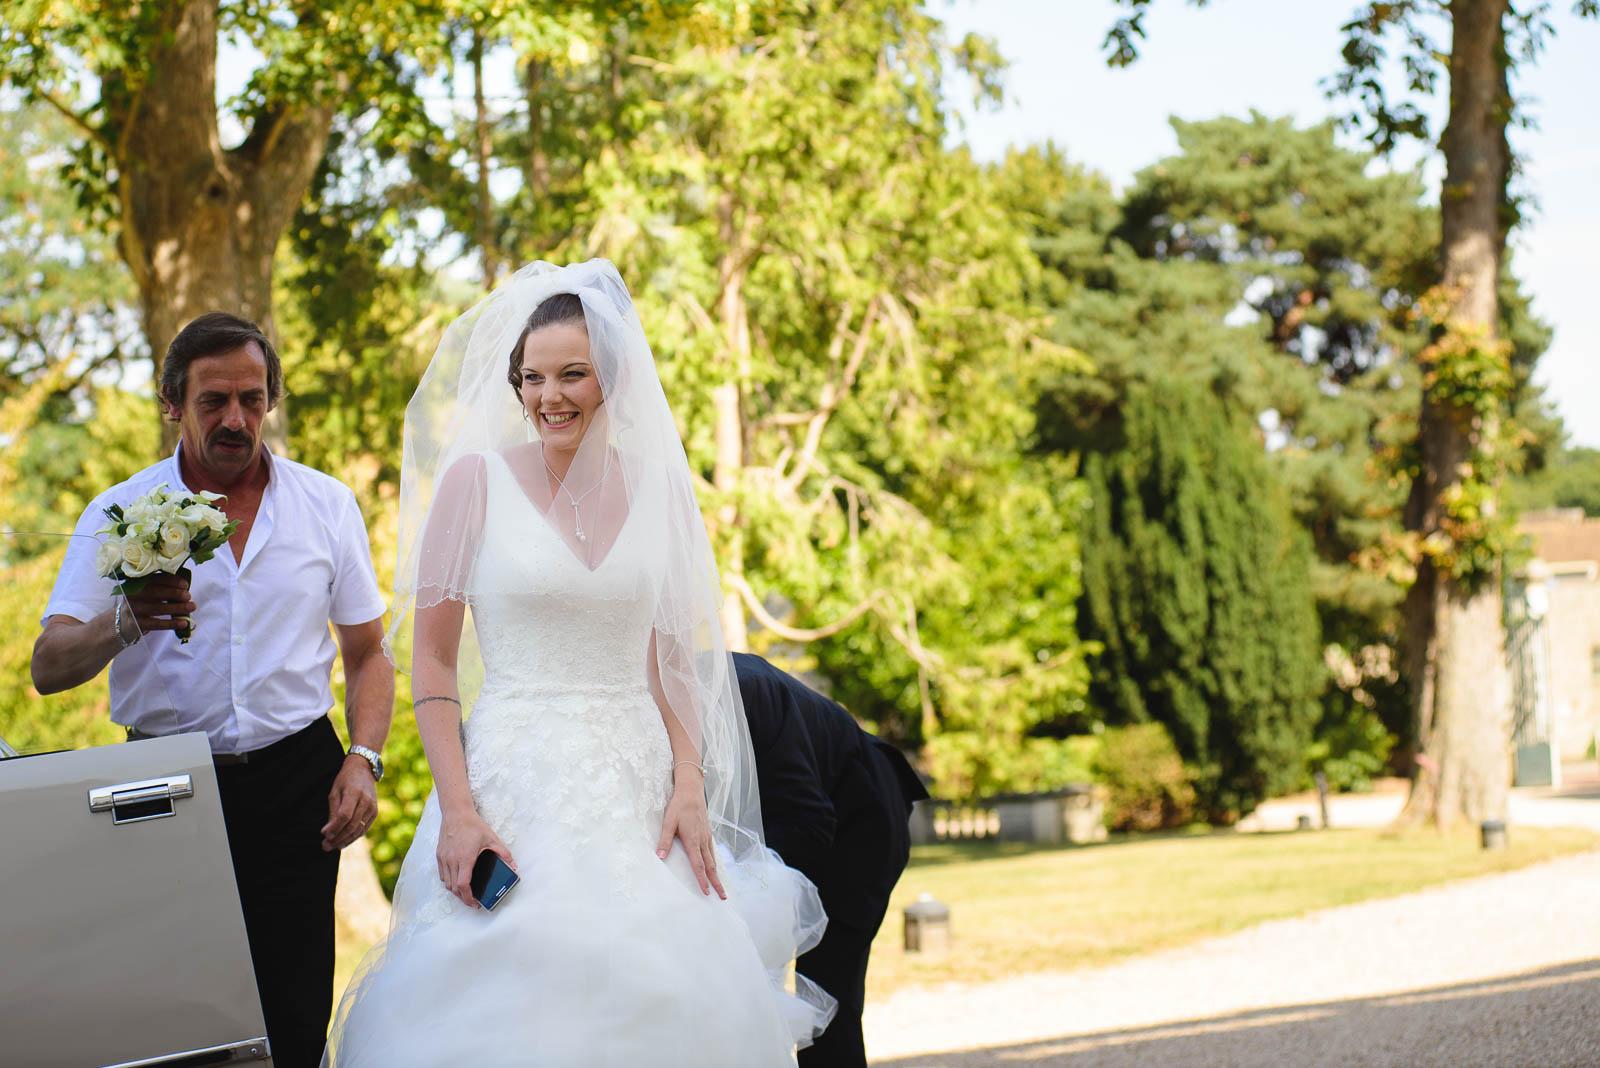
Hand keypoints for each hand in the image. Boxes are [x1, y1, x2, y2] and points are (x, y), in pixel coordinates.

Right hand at [122, 573, 194, 637]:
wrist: (122, 623)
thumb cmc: (143, 604)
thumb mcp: (148, 593)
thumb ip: (163, 587)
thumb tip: (185, 587)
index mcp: (137, 584)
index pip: (155, 579)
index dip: (172, 580)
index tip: (185, 585)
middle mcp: (133, 595)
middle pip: (155, 592)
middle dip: (175, 593)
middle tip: (189, 596)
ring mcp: (133, 610)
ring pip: (157, 608)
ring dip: (177, 607)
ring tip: (192, 607)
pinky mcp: (135, 624)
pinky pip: (156, 624)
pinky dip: (171, 623)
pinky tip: (184, 623)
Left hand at [321, 755, 378, 851]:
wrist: (363, 770)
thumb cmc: (345, 780)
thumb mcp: (335, 792)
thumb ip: (333, 812)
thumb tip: (327, 832)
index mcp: (355, 793)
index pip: (345, 815)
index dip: (334, 827)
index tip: (323, 835)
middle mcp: (366, 801)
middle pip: (352, 825)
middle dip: (338, 838)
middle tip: (325, 846)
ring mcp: (372, 807)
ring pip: (358, 830)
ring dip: (345, 840)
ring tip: (332, 846)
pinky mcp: (375, 812)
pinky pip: (364, 829)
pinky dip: (353, 837)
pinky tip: (343, 842)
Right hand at [437, 808, 514, 908]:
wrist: (456, 813)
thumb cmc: (473, 825)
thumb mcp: (491, 838)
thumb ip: (503, 853)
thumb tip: (514, 865)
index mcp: (465, 858)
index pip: (463, 885)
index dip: (469, 898)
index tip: (475, 903)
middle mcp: (452, 860)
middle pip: (454, 888)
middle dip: (464, 898)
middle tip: (473, 901)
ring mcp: (444, 858)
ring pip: (447, 883)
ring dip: (456, 891)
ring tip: (466, 892)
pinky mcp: (439, 855)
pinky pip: (442, 875)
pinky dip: (449, 881)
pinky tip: (457, 880)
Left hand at [655, 768, 724, 899]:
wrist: (691, 791)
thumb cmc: (679, 806)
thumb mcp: (668, 821)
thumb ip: (665, 840)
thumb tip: (660, 856)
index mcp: (693, 840)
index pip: (699, 865)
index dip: (702, 880)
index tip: (707, 892)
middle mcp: (703, 841)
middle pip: (711, 866)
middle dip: (717, 883)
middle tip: (723, 897)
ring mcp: (707, 836)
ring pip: (714, 860)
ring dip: (717, 875)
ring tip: (721, 886)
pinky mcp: (708, 832)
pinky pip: (713, 851)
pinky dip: (715, 862)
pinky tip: (714, 866)